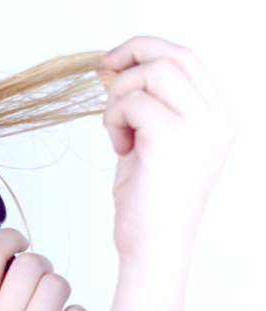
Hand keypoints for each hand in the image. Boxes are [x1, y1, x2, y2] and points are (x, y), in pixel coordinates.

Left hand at [99, 36, 236, 269]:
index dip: (149, 50)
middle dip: (132, 55)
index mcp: (218, 119)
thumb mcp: (151, 145)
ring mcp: (200, 127)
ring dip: (119, 96)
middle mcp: (217, 119)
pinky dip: (114, 118)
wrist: (153, 247)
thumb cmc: (149, 205)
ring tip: (115, 129)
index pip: (189, 60)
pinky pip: (132, 103)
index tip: (116, 61)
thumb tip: (117, 71)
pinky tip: (119, 146)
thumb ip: (146, 108)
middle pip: (174, 55)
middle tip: (103, 72)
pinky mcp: (172, 139)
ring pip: (152, 74)